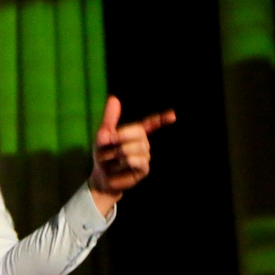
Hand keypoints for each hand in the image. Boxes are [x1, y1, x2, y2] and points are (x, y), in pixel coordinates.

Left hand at [88, 95, 175, 213]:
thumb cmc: (103, 155)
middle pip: (137, 132)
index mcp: (134, 133)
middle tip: (109, 147)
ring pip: (134, 147)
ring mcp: (145, 155)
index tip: (173, 115)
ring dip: (117, 153)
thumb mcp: (102, 135)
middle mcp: (143, 143)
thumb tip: (114, 98)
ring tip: (113, 160)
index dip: (161, 119)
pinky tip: (120, 166)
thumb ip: (109, 118)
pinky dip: (124, 162)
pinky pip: (137, 160)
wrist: (101, 176)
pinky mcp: (144, 168)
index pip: (151, 124)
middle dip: (118, 138)